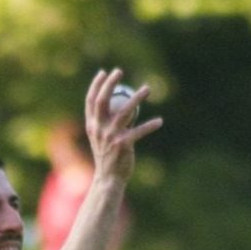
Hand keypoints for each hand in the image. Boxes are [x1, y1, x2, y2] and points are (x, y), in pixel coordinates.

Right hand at [84, 68, 162, 185]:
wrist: (108, 178)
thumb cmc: (108, 157)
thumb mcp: (102, 138)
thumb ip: (107, 122)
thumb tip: (118, 104)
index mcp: (92, 126)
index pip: (91, 101)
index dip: (96, 85)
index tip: (104, 72)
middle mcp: (99, 129)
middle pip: (102, 100)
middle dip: (110, 84)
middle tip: (119, 71)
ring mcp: (110, 136)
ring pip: (125, 111)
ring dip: (137, 98)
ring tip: (147, 88)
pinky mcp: (123, 144)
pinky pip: (139, 131)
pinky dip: (150, 125)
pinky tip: (159, 121)